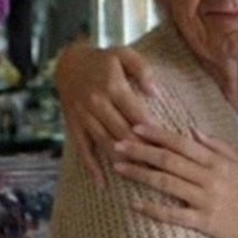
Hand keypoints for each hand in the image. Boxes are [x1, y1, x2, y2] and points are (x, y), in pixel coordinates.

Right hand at [56, 43, 156, 184]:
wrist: (68, 62)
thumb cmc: (104, 60)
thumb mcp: (124, 54)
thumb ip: (142, 70)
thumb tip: (155, 93)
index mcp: (114, 87)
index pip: (138, 115)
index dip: (154, 133)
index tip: (170, 148)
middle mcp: (98, 103)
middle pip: (123, 133)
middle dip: (142, 152)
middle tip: (161, 169)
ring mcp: (84, 116)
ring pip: (105, 143)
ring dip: (122, 162)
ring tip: (140, 178)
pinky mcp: (74, 125)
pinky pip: (83, 149)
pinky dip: (92, 167)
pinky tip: (103, 183)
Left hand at [113, 124, 237, 237]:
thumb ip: (216, 145)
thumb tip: (192, 130)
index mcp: (217, 161)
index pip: (181, 143)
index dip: (157, 135)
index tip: (136, 128)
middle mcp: (209, 177)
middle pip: (169, 161)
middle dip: (141, 151)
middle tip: (117, 145)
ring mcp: (205, 200)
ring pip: (167, 183)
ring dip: (140, 174)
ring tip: (119, 168)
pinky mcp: (203, 221)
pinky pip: (174, 214)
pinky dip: (153, 209)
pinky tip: (135, 204)